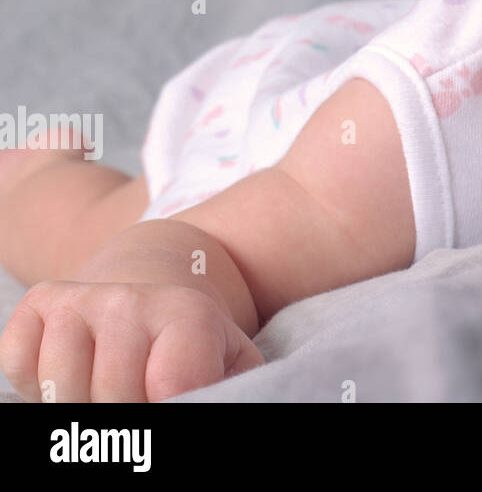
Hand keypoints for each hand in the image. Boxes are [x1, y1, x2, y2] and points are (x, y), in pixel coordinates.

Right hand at [0, 280, 263, 401]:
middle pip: (112, 396)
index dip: (171, 408)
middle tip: (139, 403)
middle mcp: (132, 299)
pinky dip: (34, 384)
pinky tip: (73, 373)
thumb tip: (214, 406)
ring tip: (108, 394)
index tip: (174, 402)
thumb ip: (232, 391)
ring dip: (78, 405)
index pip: (173, 387)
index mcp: (189, 314)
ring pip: (61, 387)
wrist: (147, 292)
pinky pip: (18, 366)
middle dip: (124, 417)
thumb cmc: (191, 346)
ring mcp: (81, 299)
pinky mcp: (39, 303)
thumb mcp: (229, 364)